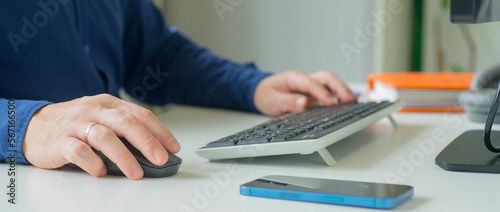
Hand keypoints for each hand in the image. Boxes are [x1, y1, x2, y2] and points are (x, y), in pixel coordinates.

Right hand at [23, 94, 180, 179]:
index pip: (140, 114)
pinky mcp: (59, 141)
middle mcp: (94, 111)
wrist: (32, 125)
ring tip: (136, 173)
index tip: (173, 147)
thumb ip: (123, 129)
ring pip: (104, 136)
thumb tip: (154, 150)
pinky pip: (78, 151)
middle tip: (161, 159)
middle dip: (147, 141)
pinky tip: (102, 172)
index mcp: (109, 104)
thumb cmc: (74, 124)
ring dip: (124, 156)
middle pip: (125, 122)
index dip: (159, 130)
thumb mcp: (101, 118)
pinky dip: (93, 162)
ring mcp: (76, 124)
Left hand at [254, 71, 357, 115]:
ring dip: (343, 91)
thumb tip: (303, 103)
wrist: (261, 92)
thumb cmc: (266, 94)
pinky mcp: (314, 94)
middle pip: (326, 78)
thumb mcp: (271, 100)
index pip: (311, 83)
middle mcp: (305, 79)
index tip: (331, 103)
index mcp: (294, 78)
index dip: (322, 92)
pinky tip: (347, 105)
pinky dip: (339, 96)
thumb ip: (287, 102)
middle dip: (339, 88)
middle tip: (350, 100)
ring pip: (331, 83)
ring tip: (354, 103)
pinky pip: (329, 92)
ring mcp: (311, 86)